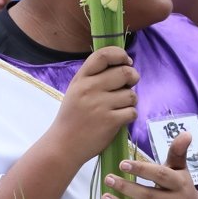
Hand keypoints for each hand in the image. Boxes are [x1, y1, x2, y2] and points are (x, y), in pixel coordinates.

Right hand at [46, 46, 139, 166]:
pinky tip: (120, 118)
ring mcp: (100, 105)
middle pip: (124, 73)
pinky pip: (132, 112)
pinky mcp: (110, 121)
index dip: (119, 55)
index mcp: (81, 79)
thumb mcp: (75, 91)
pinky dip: (130, 115)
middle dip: (133, 77)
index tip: (126, 61)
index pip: (102, 55)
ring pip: (131, 94)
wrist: (64, 144)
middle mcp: (90, 88)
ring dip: (131, 101)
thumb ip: (94, 78)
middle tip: (129, 85)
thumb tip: (122, 67)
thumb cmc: (72, 117)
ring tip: (120, 106)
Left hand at [103, 132, 197, 197]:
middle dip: (127, 187)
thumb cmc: (180, 183)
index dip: (142, 169)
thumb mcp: (180, 168)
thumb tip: (186, 133)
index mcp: (178, 182)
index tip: (123, 163)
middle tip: (109, 178)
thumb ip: (178, 152)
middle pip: (148, 195)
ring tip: (106, 191)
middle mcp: (172, 198)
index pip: (160, 175)